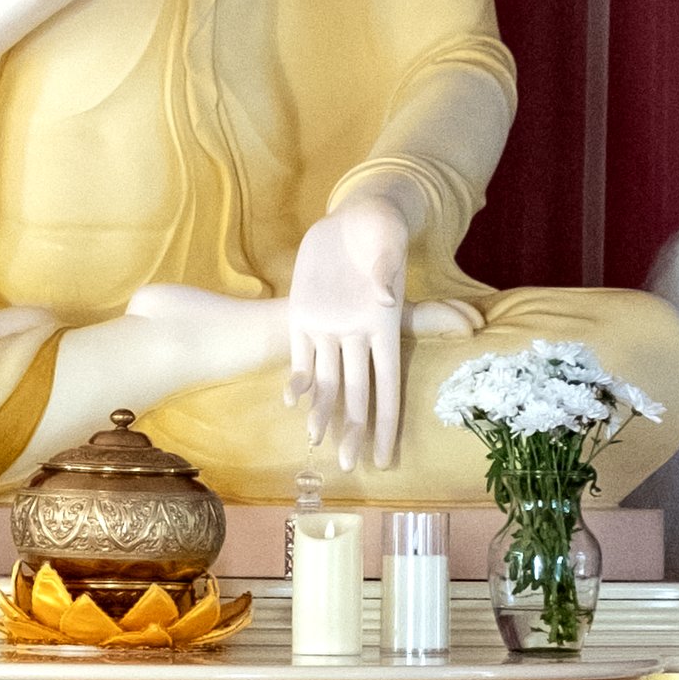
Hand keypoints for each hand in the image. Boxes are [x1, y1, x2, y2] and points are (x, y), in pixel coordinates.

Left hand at [284, 190, 411, 472]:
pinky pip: (300, 354)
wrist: (354, 213)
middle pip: (357, 393)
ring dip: (322, 411)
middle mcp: (356, 333)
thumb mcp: (387, 240)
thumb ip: (385, 271)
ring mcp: (328, 325)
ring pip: (327, 380)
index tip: (387, 456)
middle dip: (354, 430)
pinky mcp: (303, 312)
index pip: (388, 384)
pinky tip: (290, 401)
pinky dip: (297, 377)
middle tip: (351, 466)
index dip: (387, 422)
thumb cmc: (382, 225)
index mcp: (383, 324)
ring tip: (314, 441)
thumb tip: (382, 301)